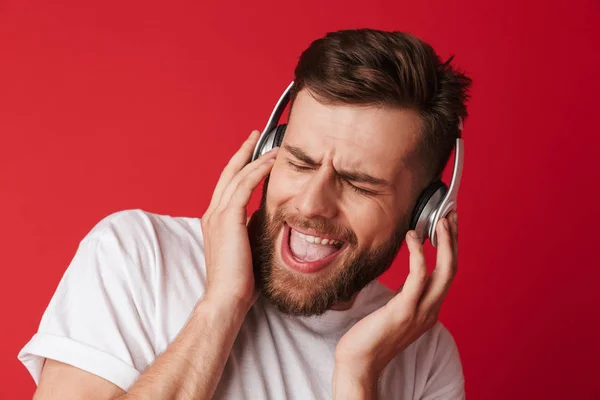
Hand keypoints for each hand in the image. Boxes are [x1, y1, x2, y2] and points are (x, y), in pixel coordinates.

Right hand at [200, 130, 278, 311]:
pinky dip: (257, 171)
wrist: (226, 298)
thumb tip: (262, 215)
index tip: (254, 153)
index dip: (240, 166)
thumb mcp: (245, 247)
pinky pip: (244, 186)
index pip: (228, 184)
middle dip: (243, 152)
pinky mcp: (228, 219)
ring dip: (256, 158)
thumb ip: (249, 227)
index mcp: (215, 220)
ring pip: (237, 175)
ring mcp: (217, 215)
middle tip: (256, 135)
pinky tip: (271, 163)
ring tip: (274, 147)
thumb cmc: (238, 280)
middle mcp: (212, 213)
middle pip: (228, 172)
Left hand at [334, 211, 458, 389]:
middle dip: (454, 240)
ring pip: (445, 272)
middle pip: (453, 269)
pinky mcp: (404, 310)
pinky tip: (413, 237)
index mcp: (429, 310)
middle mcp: (431, 310)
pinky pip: (419, 277)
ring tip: (440, 220)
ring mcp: (420, 312)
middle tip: (451, 214)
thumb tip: (411, 275)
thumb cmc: (370, 336)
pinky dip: (419, 254)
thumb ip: (407, 295)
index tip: (448, 225)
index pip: (447, 274)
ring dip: (446, 243)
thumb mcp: (395, 311)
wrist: (359, 362)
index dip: (451, 248)